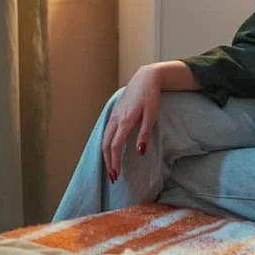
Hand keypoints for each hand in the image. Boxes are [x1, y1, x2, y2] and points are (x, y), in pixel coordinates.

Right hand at [101, 65, 161, 182]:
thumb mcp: (151, 114)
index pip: (115, 146)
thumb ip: (145, 134)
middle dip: (107, 162)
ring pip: (104, 138)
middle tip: (112, 177)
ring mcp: (113, 115)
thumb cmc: (150, 95)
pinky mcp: (114, 113)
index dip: (114, 162)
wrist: (145, 77)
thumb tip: (140, 152)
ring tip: (110, 167)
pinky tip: (109, 151)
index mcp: (125, 120)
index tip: (116, 175)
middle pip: (106, 145)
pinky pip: (106, 132)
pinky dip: (106, 144)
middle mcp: (115, 119)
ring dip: (106, 155)